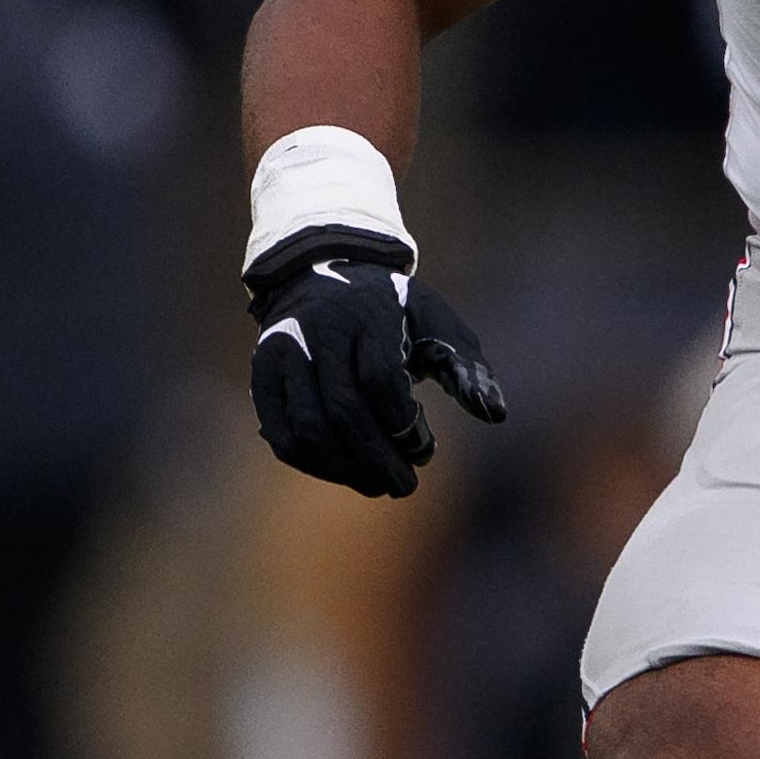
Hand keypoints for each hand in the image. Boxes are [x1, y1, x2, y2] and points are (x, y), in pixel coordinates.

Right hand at [244, 225, 506, 497]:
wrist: (325, 272)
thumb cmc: (393, 309)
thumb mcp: (436, 322)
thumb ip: (465, 367)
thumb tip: (496, 414)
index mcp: (365, 312)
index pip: (380, 378)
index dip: (403, 424)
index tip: (424, 448)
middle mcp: (316, 330)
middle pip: (343, 408)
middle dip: (377, 458)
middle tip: (405, 486)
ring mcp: (282, 353)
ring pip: (307, 428)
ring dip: (344, 470)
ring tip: (377, 485)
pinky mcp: (263, 375)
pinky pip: (282, 434)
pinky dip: (313, 465)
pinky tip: (345, 473)